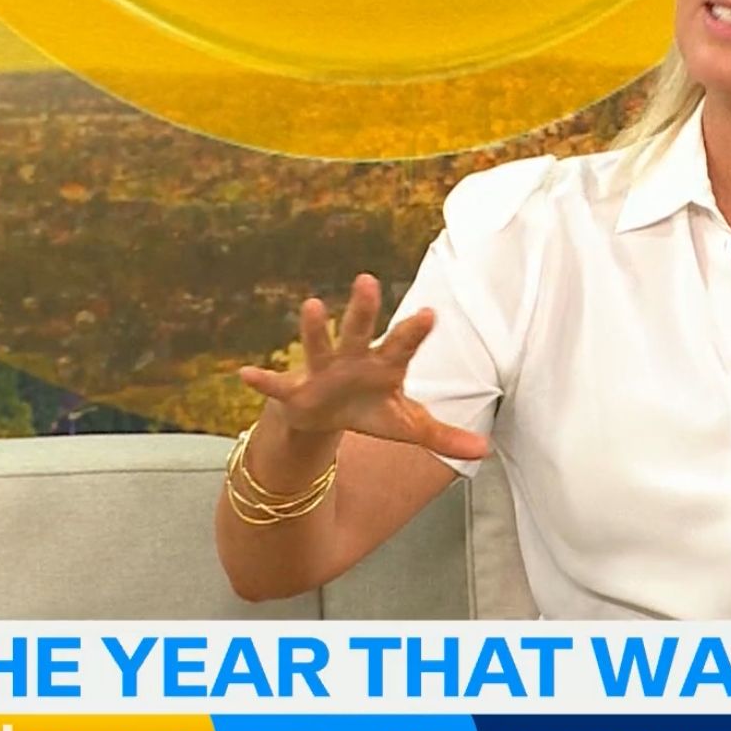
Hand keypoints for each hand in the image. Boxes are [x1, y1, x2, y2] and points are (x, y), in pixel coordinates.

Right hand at [237, 273, 488, 461]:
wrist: (326, 418)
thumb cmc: (371, 410)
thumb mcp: (409, 427)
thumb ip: (444, 435)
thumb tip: (486, 450)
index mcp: (384, 365)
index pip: (403, 344)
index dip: (415, 331)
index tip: (430, 313)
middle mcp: (353, 359)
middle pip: (359, 331)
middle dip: (363, 310)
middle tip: (368, 280)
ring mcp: (322, 371)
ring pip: (319, 346)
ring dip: (314, 329)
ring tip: (311, 305)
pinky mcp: (295, 391)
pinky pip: (277, 386)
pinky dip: (262, 381)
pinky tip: (244, 373)